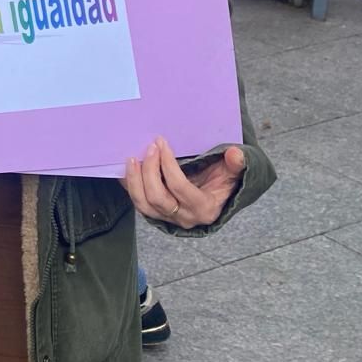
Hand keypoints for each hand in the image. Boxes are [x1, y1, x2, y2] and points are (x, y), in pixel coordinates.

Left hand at [120, 136, 246, 228]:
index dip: (167, 165)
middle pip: (157, 197)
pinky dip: (129, 186)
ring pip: (143, 204)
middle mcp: (184, 217)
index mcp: (203, 208)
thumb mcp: (233, 174)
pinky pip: (138, 203)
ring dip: (135, 180)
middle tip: (150, 147)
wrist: (215, 200)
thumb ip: (236, 164)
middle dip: (150, 170)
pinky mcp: (156, 214)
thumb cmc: (222, 183)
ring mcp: (168, 218)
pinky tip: (126, 170)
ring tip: (132, 158)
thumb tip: (235, 153)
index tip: (161, 143)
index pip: (179, 187)